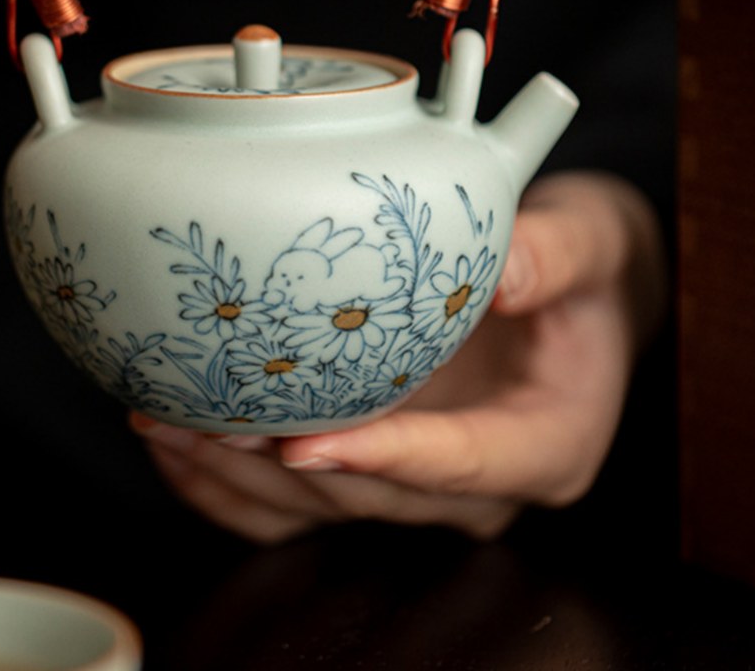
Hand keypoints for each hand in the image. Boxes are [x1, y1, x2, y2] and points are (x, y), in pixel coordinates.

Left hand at [130, 171, 666, 543]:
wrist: (570, 294)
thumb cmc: (582, 270)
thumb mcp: (589, 243)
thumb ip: (555, 254)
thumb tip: (501, 274)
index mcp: (547, 444)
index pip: (463, 466)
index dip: (385, 459)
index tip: (305, 443)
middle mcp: (484, 482)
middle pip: (375, 498)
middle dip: (282, 469)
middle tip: (202, 420)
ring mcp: (427, 485)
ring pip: (325, 511)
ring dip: (241, 477)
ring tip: (165, 424)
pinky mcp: (384, 470)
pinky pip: (303, 501)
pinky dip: (236, 483)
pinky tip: (179, 441)